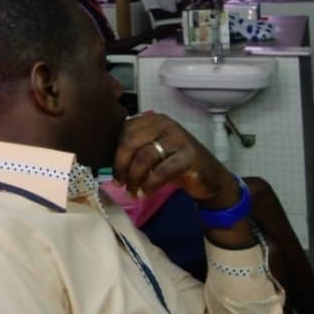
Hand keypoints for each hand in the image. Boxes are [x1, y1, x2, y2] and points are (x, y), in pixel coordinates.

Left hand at [112, 112, 239, 208]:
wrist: (209, 177)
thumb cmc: (175, 164)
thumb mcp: (152, 152)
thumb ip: (134, 149)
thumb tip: (104, 159)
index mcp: (153, 120)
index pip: (124, 130)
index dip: (114, 153)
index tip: (113, 171)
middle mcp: (165, 124)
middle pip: (131, 141)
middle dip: (121, 165)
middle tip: (119, 183)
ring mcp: (178, 139)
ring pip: (144, 156)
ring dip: (134, 178)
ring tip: (132, 192)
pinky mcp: (189, 156)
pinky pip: (161, 170)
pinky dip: (149, 184)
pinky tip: (145, 193)